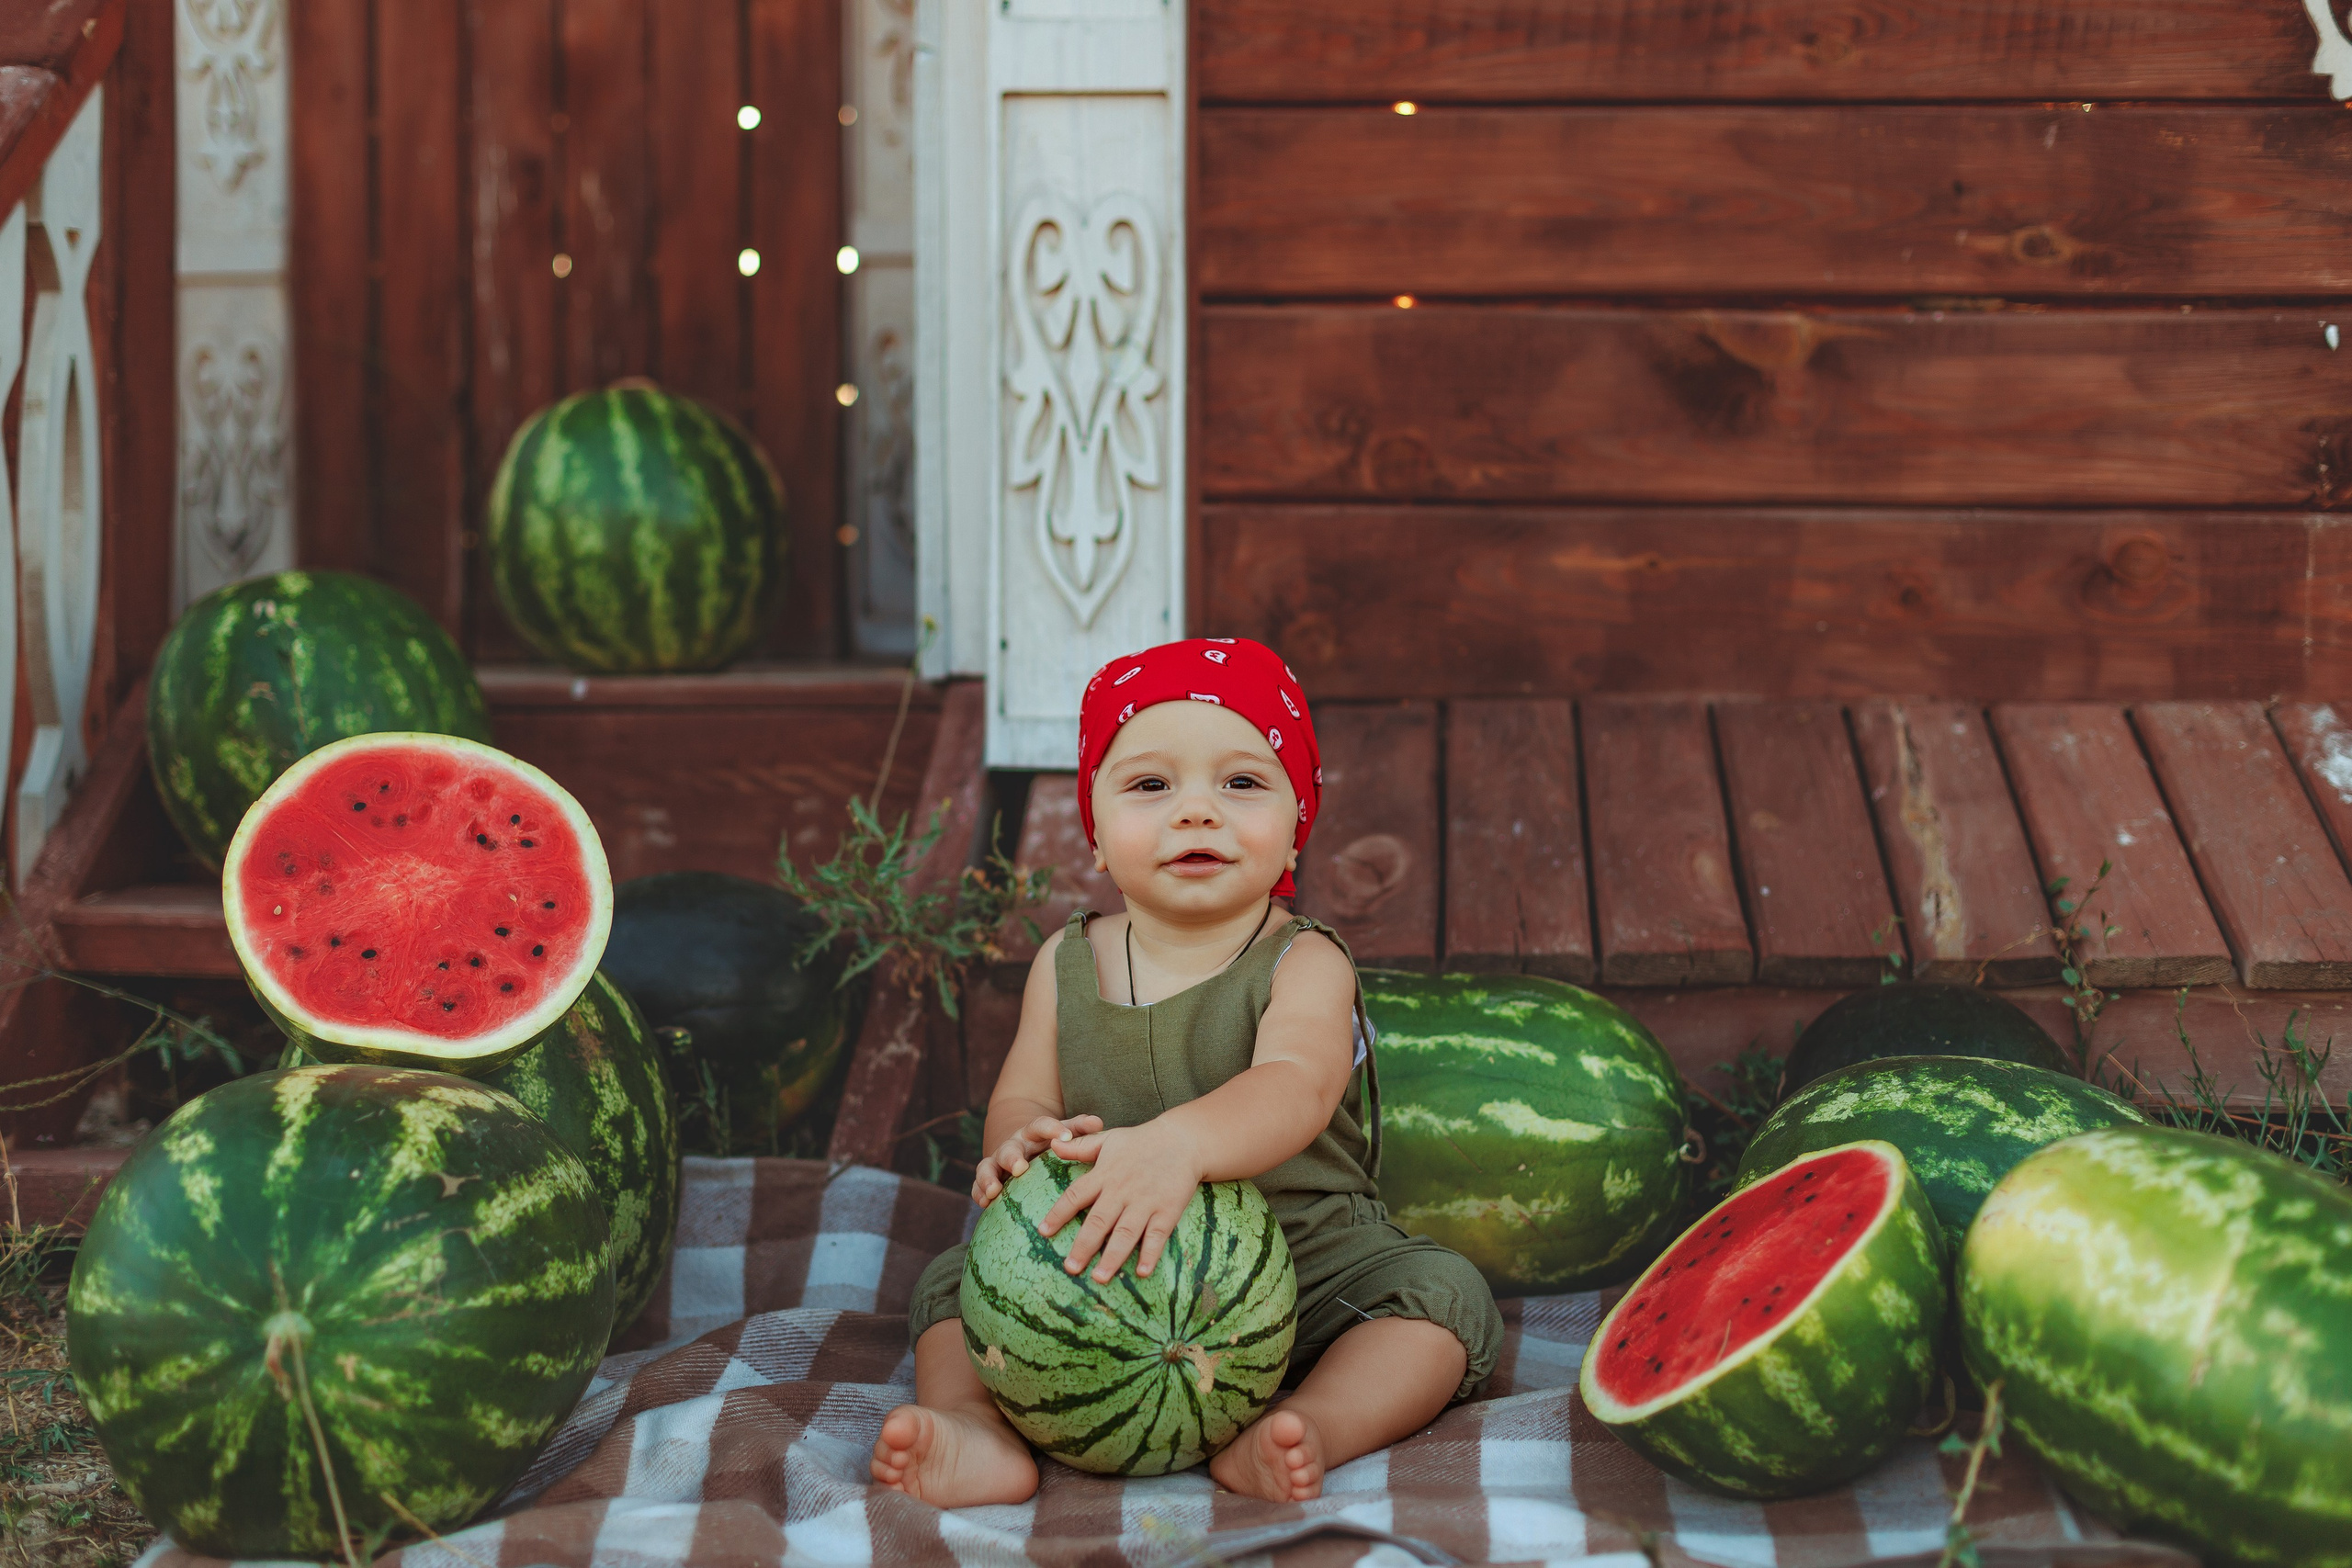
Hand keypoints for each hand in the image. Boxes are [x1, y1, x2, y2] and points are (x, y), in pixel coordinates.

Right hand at [971, 1114, 1102, 1206]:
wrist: (1025, 1147)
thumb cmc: (1052, 1144)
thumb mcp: (1065, 1134)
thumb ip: (1079, 1129)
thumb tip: (1098, 1123)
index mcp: (1033, 1133)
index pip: (1040, 1126)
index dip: (1053, 1129)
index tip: (1066, 1136)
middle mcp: (1013, 1145)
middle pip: (1009, 1149)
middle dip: (1012, 1158)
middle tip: (1020, 1168)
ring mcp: (997, 1162)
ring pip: (987, 1166)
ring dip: (988, 1178)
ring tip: (994, 1192)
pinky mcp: (988, 1179)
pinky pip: (978, 1186)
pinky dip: (979, 1193)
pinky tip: (984, 1204)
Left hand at [1037, 1120, 1202, 1282]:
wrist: (1183, 1140)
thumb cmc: (1141, 1141)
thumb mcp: (1108, 1139)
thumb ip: (1079, 1147)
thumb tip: (1051, 1144)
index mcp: (1104, 1175)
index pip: (1076, 1196)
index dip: (1058, 1214)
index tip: (1043, 1232)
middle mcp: (1122, 1191)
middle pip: (1099, 1221)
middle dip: (1084, 1246)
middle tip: (1070, 1268)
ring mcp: (1145, 1202)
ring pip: (1126, 1232)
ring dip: (1112, 1256)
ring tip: (1099, 1278)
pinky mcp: (1167, 1210)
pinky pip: (1157, 1235)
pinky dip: (1150, 1253)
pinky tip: (1142, 1272)